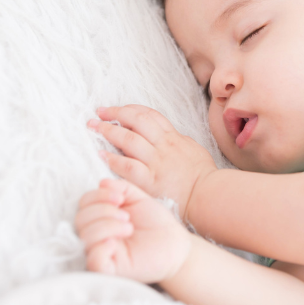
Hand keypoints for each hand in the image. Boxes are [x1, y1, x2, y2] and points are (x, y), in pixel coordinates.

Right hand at [75, 178, 191, 282]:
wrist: (175, 244)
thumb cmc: (156, 223)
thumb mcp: (138, 198)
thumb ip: (121, 187)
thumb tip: (102, 182)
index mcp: (101, 216)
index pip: (84, 203)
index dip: (97, 196)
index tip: (120, 198)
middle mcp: (97, 234)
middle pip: (80, 219)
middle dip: (103, 211)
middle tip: (126, 216)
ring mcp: (101, 252)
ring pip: (85, 236)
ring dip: (107, 226)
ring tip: (128, 228)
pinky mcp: (108, 270)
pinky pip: (93, 260)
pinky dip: (101, 248)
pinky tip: (116, 244)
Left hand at [87, 105, 216, 220]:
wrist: (209, 195)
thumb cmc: (203, 175)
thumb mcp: (193, 149)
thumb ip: (178, 141)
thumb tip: (167, 135)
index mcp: (173, 137)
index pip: (149, 115)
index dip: (129, 109)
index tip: (115, 109)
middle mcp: (163, 146)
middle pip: (136, 120)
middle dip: (115, 114)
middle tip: (98, 113)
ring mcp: (156, 162)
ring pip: (129, 139)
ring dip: (108, 131)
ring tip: (94, 127)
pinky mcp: (150, 180)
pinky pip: (128, 166)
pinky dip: (113, 158)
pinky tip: (101, 154)